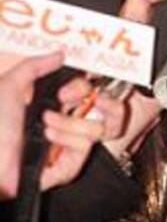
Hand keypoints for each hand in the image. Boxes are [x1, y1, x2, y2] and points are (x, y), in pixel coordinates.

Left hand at [0, 51, 127, 196]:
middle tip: (63, 100)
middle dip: (85, 99)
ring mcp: (67, 148)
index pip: (87, 92)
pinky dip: (67, 140)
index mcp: (53, 107)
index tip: (67, 88)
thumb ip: (35, 65)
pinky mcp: (68, 167)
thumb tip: (59, 54)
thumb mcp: (9, 86)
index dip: (82, 86)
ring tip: (46, 125)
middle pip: (102, 109)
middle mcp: (64, 126)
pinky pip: (85, 147)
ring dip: (69, 122)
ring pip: (95, 128)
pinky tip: (48, 139)